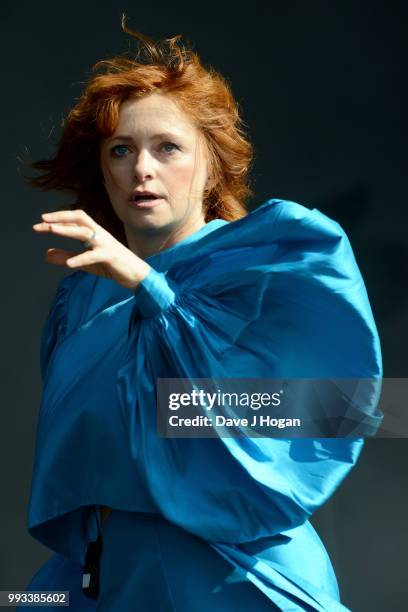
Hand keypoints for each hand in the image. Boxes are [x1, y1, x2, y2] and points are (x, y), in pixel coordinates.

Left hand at [32, 209, 150, 289]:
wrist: (137, 274)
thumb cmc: (112, 266)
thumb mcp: (85, 262)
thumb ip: (66, 256)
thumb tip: (46, 254)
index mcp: (95, 233)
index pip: (75, 219)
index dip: (58, 218)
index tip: (40, 222)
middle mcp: (100, 235)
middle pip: (80, 219)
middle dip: (60, 218)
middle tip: (41, 222)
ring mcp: (106, 245)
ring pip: (85, 233)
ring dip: (67, 230)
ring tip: (52, 230)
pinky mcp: (110, 257)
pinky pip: (94, 256)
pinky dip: (80, 259)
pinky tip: (69, 263)